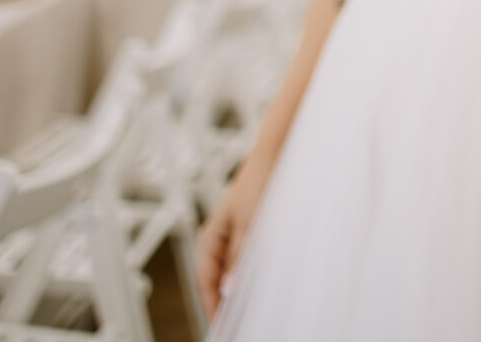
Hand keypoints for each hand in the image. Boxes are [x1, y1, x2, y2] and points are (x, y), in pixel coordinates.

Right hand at [196, 167, 264, 320]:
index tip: (221, 327)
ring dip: (237, 291)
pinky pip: (244, 261)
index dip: (212, 306)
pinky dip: (248, 276)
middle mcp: (219, 238)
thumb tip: (230, 287)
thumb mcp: (250, 223)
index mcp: (211, 237)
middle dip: (223, 303)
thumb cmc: (259, 182)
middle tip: (234, 326)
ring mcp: (234, 236)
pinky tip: (258, 288)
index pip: (206, 280)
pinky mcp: (250, 232)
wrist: (274, 156)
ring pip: (232, 272)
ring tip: (246, 313)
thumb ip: (240, 256)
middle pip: (217, 279)